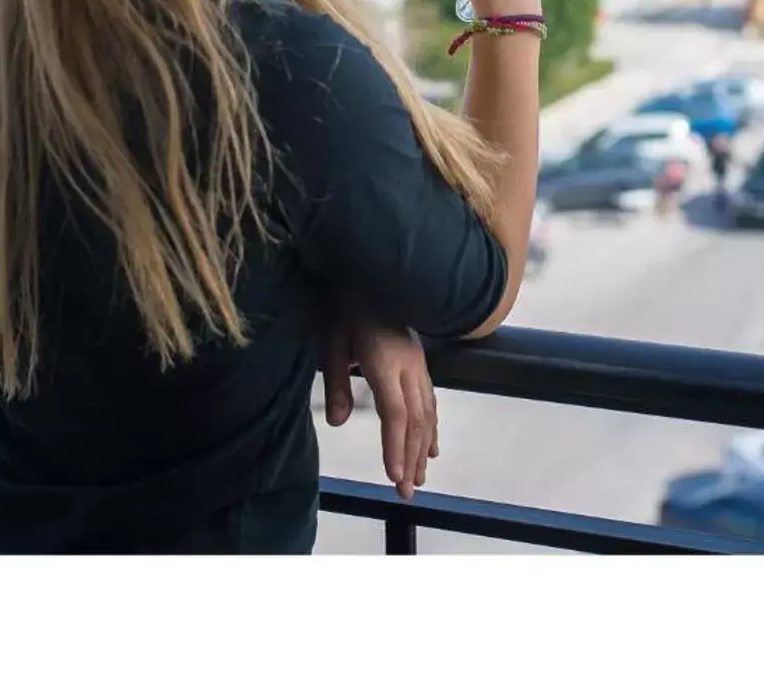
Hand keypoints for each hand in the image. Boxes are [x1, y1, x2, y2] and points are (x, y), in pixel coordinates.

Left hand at [321, 318, 439, 501]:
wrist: (373, 270)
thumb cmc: (346, 304)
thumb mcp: (332, 340)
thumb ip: (337, 381)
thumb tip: (337, 422)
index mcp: (385, 361)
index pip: (396, 413)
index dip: (396, 447)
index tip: (395, 477)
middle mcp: (409, 365)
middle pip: (416, 420)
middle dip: (412, 458)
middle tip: (407, 492)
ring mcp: (418, 362)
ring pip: (427, 412)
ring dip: (423, 448)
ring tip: (419, 478)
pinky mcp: (419, 359)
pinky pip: (430, 399)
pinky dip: (431, 426)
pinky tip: (431, 446)